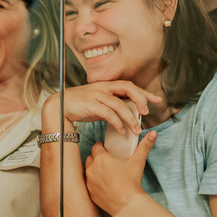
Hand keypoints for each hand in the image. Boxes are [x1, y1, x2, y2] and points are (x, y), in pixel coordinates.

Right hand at [43, 82, 164, 134]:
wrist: (59, 106)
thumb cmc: (80, 105)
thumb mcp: (99, 103)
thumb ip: (112, 106)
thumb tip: (126, 115)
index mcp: (107, 85)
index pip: (130, 86)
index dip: (144, 92)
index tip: (158, 99)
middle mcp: (103, 87)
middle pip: (127, 88)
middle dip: (140, 99)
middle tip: (146, 112)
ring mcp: (97, 95)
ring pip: (119, 104)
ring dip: (130, 117)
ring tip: (136, 129)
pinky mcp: (90, 104)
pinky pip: (108, 113)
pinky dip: (117, 123)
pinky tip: (122, 131)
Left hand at [85, 131, 156, 216]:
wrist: (128, 205)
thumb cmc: (131, 182)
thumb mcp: (138, 162)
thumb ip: (144, 146)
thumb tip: (153, 134)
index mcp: (101, 158)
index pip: (96, 147)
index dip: (100, 146)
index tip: (105, 148)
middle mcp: (92, 169)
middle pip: (90, 158)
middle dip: (96, 158)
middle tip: (106, 161)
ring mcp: (89, 182)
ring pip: (87, 171)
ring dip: (93, 170)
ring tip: (104, 172)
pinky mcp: (90, 193)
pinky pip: (89, 184)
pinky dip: (94, 183)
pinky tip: (103, 184)